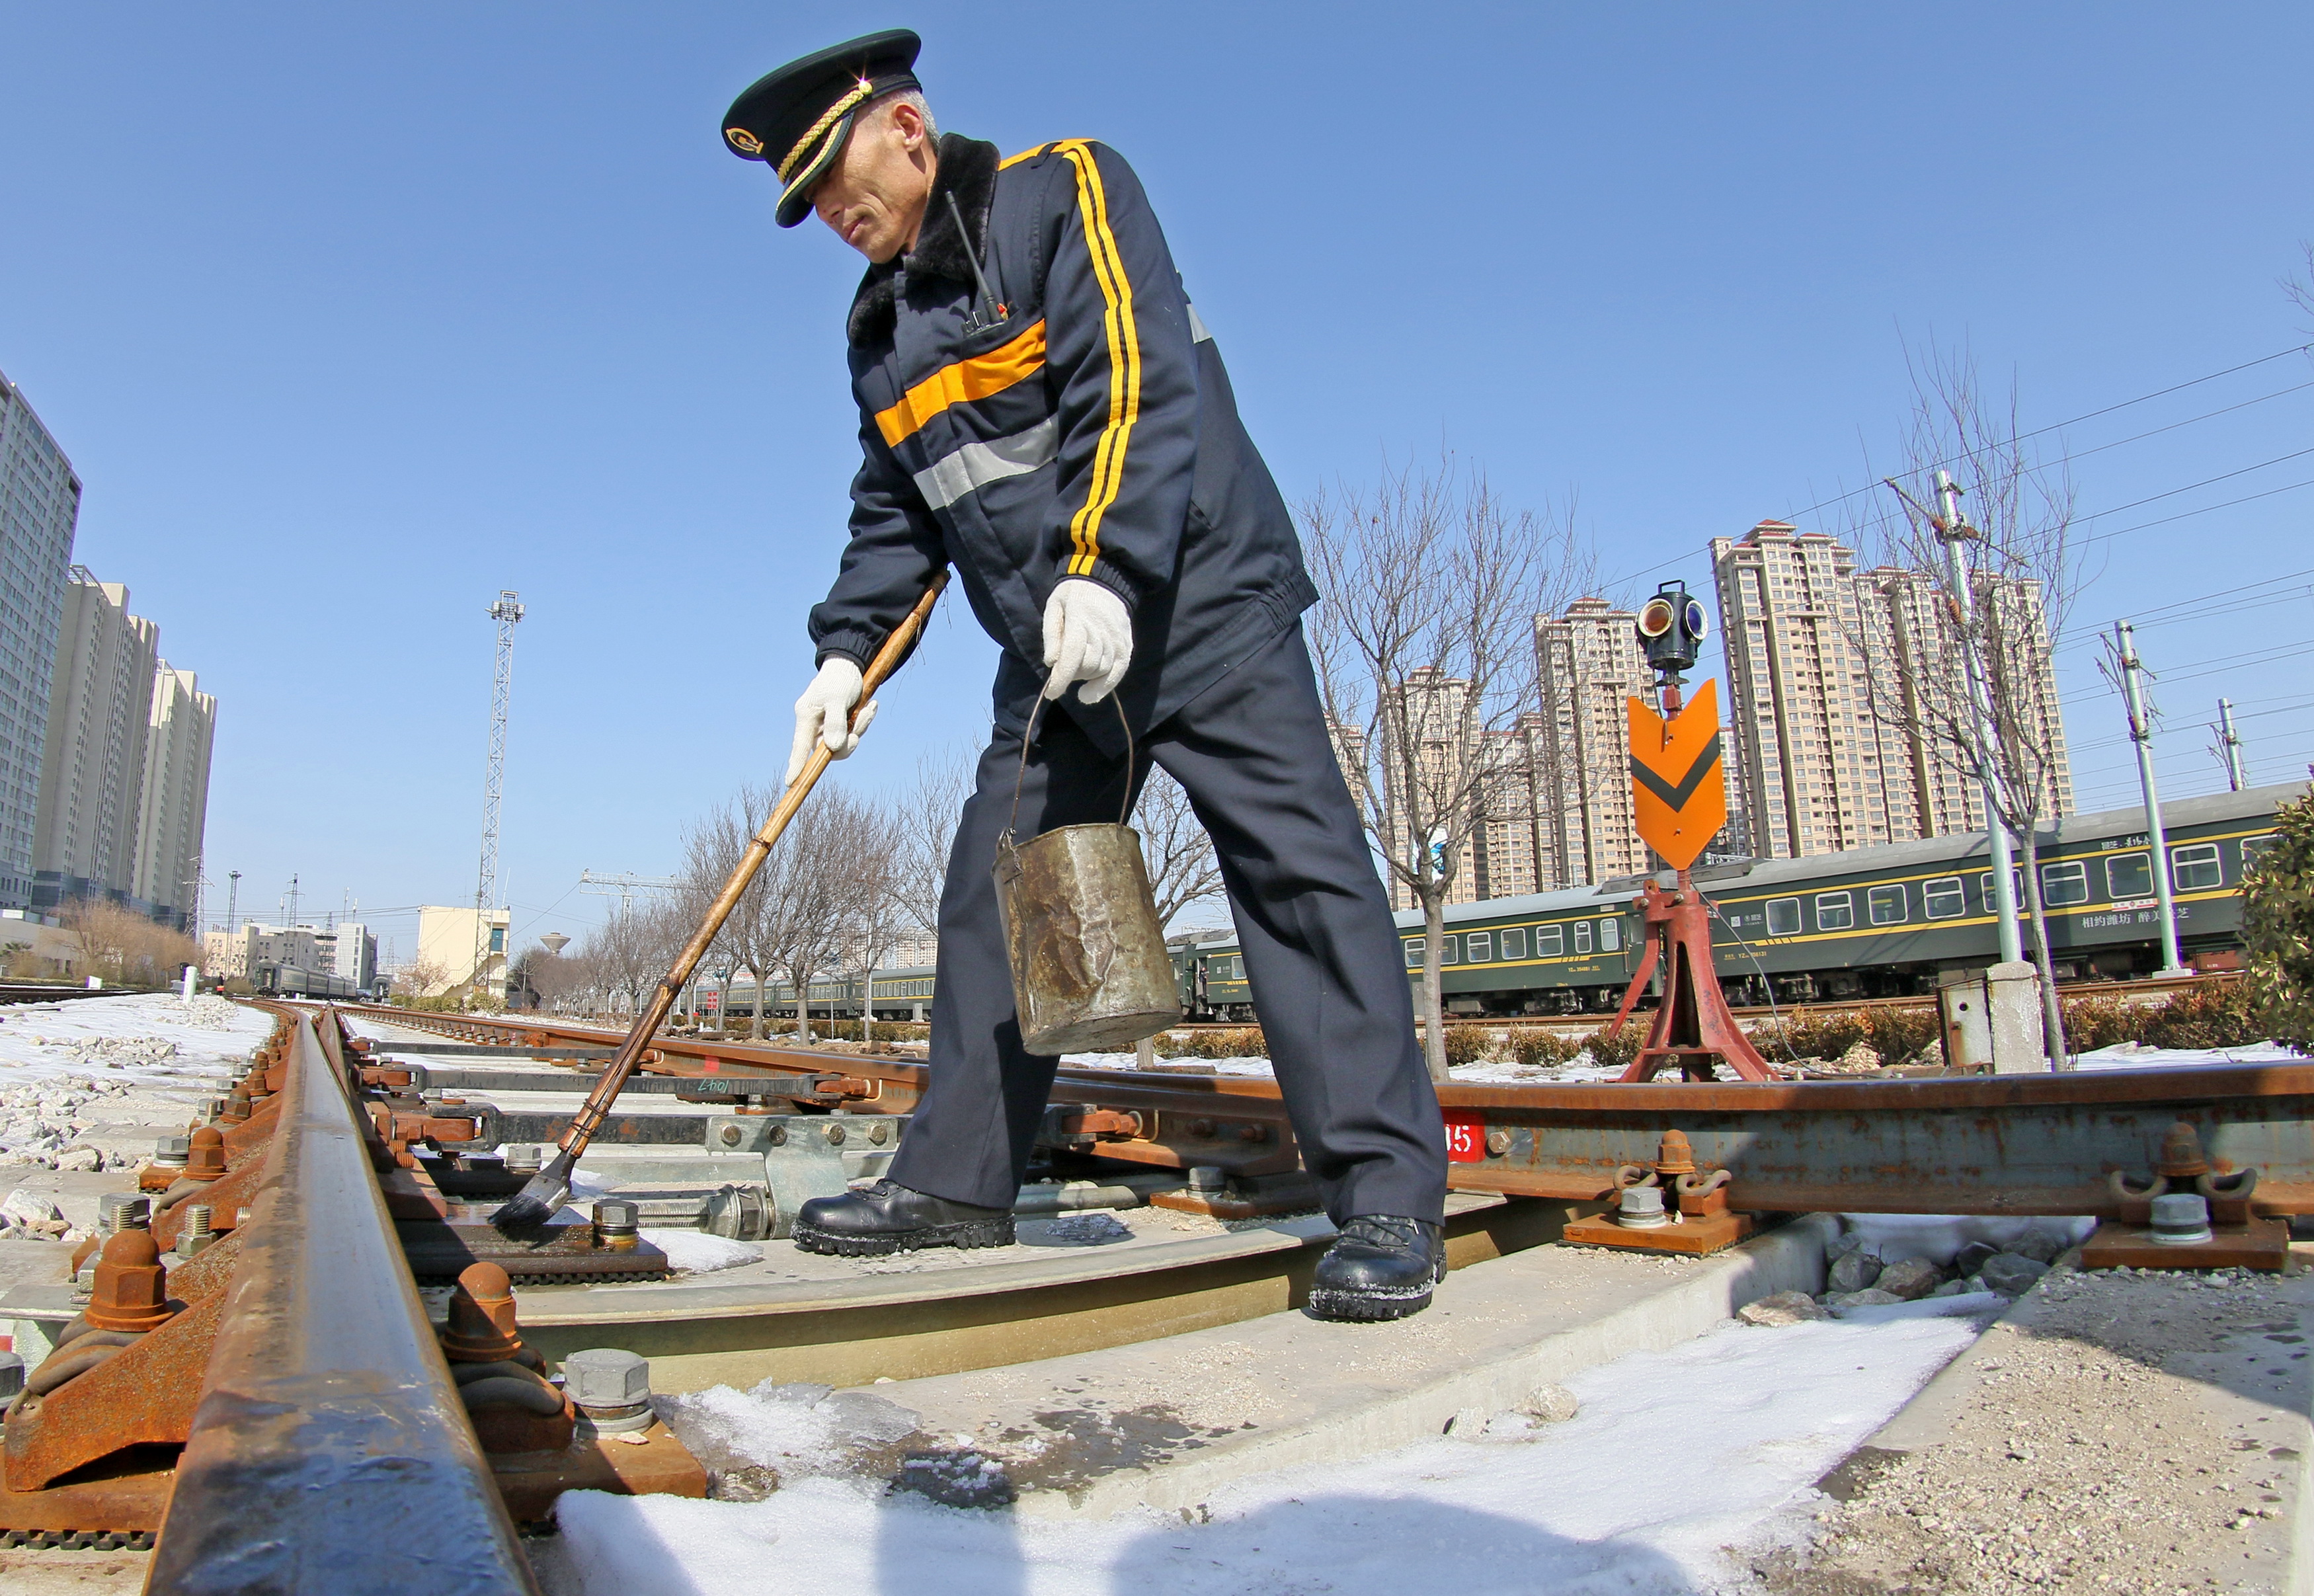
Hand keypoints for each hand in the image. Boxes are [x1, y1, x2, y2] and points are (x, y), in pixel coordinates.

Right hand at [786, 659, 875, 783]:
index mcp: (806, 717)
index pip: (800, 747)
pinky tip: (870, 705)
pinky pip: (853, 732)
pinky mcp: (841, 723)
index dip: (796, 765)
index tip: (791, 782)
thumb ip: (835, 722)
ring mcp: (828, 725)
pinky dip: (864, 721)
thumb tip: (832, 748)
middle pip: (829, 749)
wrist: (850, 664)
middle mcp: (814, 725)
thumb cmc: (840, 679)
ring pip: (845, 742)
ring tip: (868, 708)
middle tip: (859, 725)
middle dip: (849, 741)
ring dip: (860, 728)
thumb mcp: (837, 698)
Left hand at [1040, 580, 1132, 702]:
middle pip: (1087, 665)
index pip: (1073, 654)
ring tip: (1076, 667)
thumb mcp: (1054, 606)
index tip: (1051, 693)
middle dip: (1070, 673)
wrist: (1104, 582)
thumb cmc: (1073, 595)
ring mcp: (1117, 639)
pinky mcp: (1126, 646)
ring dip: (1085, 677)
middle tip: (1062, 666)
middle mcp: (1103, 631)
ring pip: (1100, 671)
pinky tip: (1089, 695)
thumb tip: (1051, 662)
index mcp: (1081, 619)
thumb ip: (1051, 634)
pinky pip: (1117, 673)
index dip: (1062, 677)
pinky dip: (1103, 687)